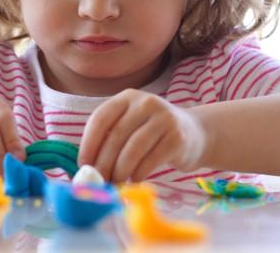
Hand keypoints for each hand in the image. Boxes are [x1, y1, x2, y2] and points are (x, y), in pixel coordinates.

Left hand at [78, 89, 205, 182]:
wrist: (196, 133)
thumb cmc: (153, 134)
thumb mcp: (131, 124)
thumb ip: (110, 137)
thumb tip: (86, 166)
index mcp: (128, 97)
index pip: (101, 118)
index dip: (89, 143)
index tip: (83, 164)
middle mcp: (146, 103)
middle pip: (116, 136)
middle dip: (104, 162)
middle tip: (99, 180)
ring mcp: (164, 118)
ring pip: (133, 149)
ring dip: (120, 171)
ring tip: (116, 181)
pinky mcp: (177, 137)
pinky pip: (151, 160)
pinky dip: (138, 174)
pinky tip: (134, 179)